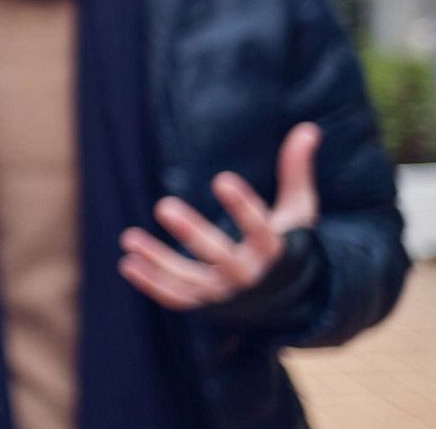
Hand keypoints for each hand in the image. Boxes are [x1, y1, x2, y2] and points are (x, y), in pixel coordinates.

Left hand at [119, 122, 320, 309]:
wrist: (292, 300)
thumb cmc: (290, 244)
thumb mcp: (298, 212)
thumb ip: (296, 173)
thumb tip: (308, 129)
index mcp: (275, 250)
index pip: (260, 229)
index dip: (242, 206)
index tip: (222, 179)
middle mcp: (250, 275)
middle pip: (220, 256)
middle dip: (192, 233)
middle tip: (163, 206)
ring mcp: (227, 294)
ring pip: (191, 280)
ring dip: (158, 261)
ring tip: (128, 238)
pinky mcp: (208, 306)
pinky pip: (177, 298)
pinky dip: (151, 284)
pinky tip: (127, 262)